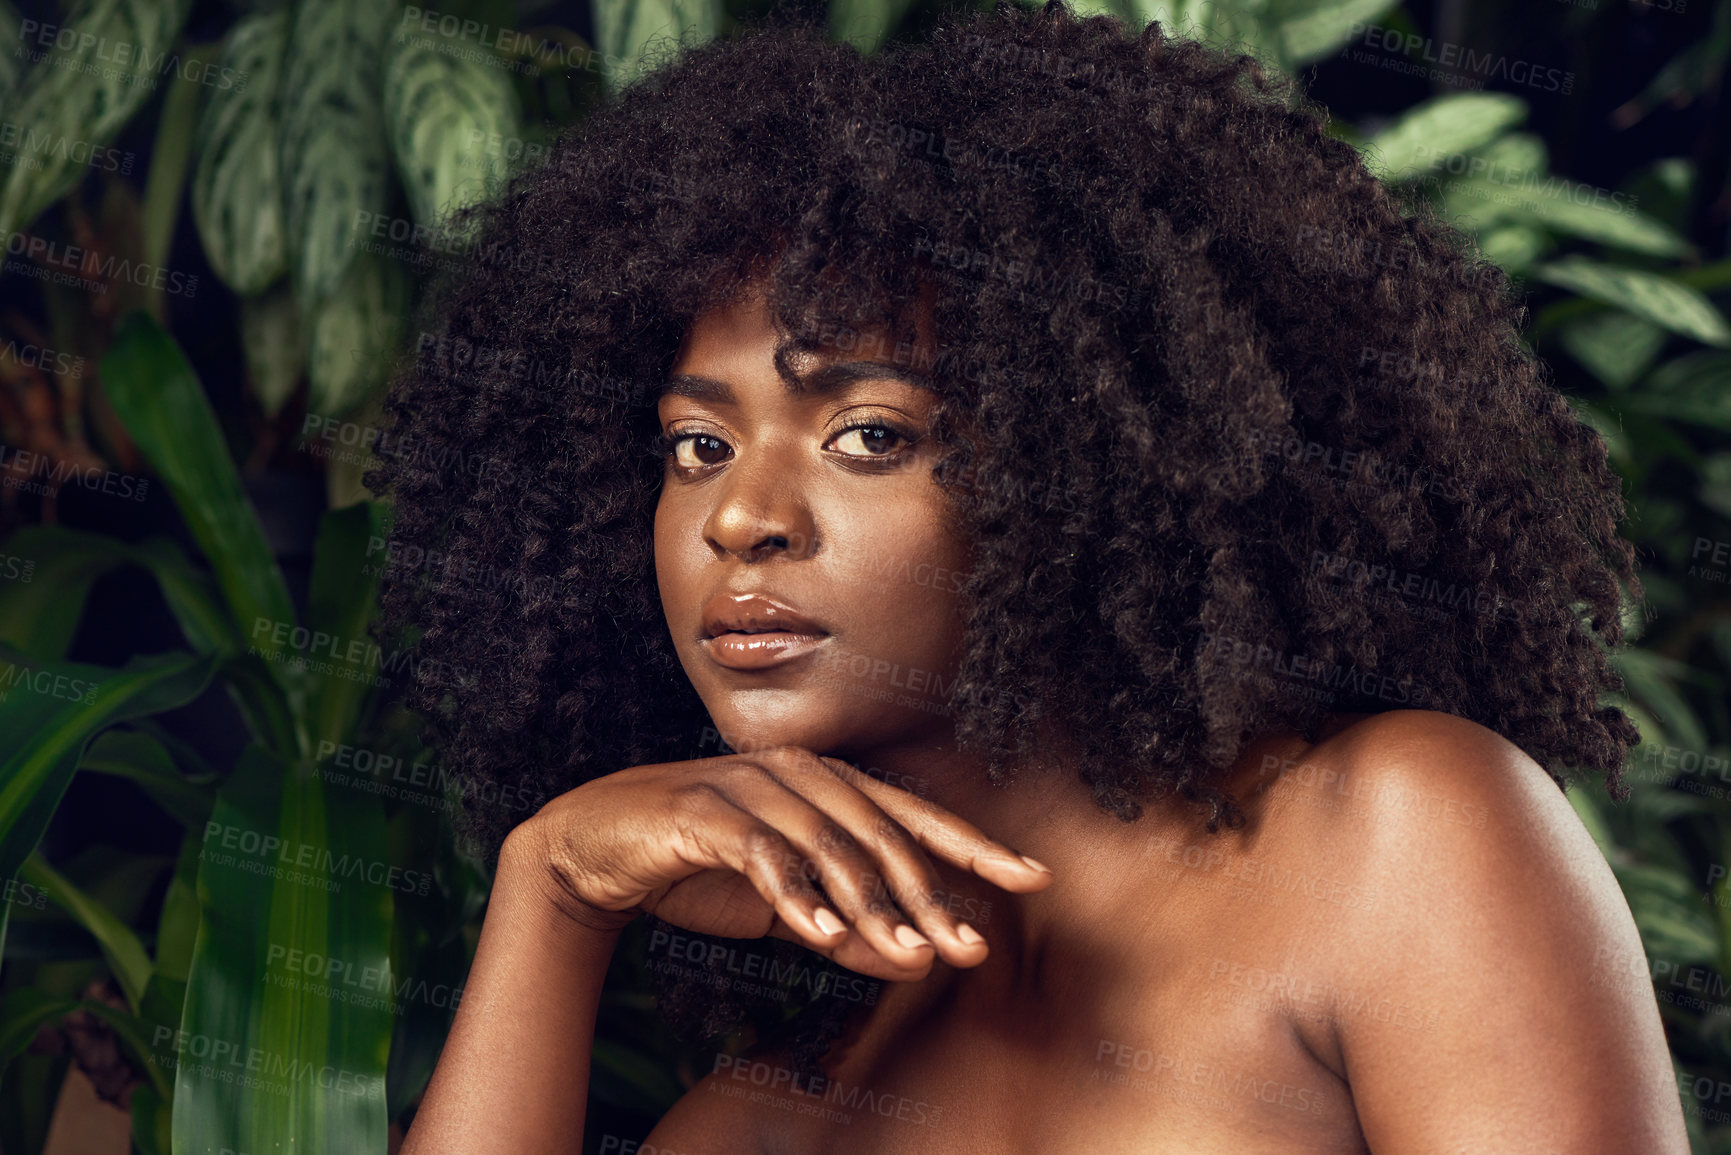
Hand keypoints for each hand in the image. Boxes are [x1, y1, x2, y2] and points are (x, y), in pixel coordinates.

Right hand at [508, 746, 1052, 980]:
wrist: (594, 849)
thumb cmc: (698, 867)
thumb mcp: (785, 907)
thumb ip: (849, 926)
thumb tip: (917, 959)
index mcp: (826, 784)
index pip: (914, 817)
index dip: (973, 848)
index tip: (1031, 879)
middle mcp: (798, 775)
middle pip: (881, 834)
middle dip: (931, 895)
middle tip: (970, 947)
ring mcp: (751, 788)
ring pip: (828, 845)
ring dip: (871, 905)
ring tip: (909, 954)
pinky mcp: (704, 812)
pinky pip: (761, 854)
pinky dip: (794, 895)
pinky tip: (823, 936)